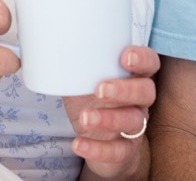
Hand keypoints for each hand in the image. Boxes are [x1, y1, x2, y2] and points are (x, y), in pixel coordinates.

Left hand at [65, 46, 158, 179]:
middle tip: (100, 89)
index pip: (150, 63)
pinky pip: (119, 151)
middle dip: (125, 89)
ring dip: (109, 118)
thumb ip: (74, 65)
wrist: (97, 142)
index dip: (142, 59)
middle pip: (146, 91)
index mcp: (132, 77)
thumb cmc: (91, 103)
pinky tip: (79, 143)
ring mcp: (135, 127)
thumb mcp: (82, 82)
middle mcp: (139, 101)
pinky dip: (98, 149)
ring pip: (133, 121)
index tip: (124, 56)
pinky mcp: (125, 151)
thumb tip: (45, 44)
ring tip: (85, 118)